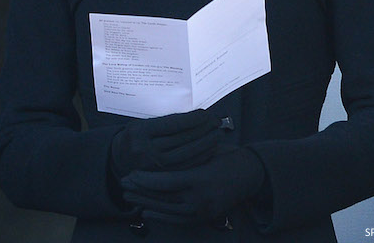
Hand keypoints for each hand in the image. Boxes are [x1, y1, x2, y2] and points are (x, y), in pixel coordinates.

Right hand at [109, 109, 220, 178]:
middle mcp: (147, 149)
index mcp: (140, 131)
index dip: (192, 119)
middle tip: (216, 121)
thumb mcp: (140, 124)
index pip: (172, 124)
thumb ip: (163, 122)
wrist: (118, 158)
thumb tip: (192, 117)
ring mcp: (155, 165)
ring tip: (217, 134)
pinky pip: (186, 166)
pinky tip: (209, 150)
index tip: (205, 113)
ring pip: (186, 153)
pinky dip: (200, 157)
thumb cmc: (134, 137)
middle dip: (202, 129)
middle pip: (181, 138)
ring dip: (205, 143)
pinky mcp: (162, 176)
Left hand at [121, 147, 264, 224]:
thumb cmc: (226, 156)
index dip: (145, 180)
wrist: (251, 174)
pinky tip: (147, 213)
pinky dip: (161, 218)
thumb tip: (155, 160)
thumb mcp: (203, 151)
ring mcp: (203, 211)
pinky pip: (178, 221)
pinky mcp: (204, 218)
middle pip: (163, 198)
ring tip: (129, 199)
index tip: (130, 175)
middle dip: (140, 193)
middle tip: (123, 186)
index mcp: (199, 179)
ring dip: (146, 205)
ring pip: (168, 212)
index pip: (165, 182)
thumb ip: (182, 159)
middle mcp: (200, 199)